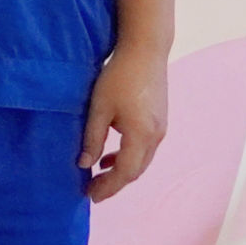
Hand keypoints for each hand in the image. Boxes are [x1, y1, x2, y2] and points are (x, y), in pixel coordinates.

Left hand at [81, 45, 168, 202]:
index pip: (125, 173)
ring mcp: (161, 128)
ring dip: (122, 170)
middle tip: (92, 190)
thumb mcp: (99, 108)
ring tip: (99, 174)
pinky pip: (145, 148)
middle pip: (136, 171)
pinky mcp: (160, 120)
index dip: (108, 187)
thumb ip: (92, 138)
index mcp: (141, 135)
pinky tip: (112, 155)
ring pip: (142, 160)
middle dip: (114, 183)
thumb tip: (84, 164)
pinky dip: (129, 157)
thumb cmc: (119, 76)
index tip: (90, 195)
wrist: (146, 50)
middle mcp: (156, 136)